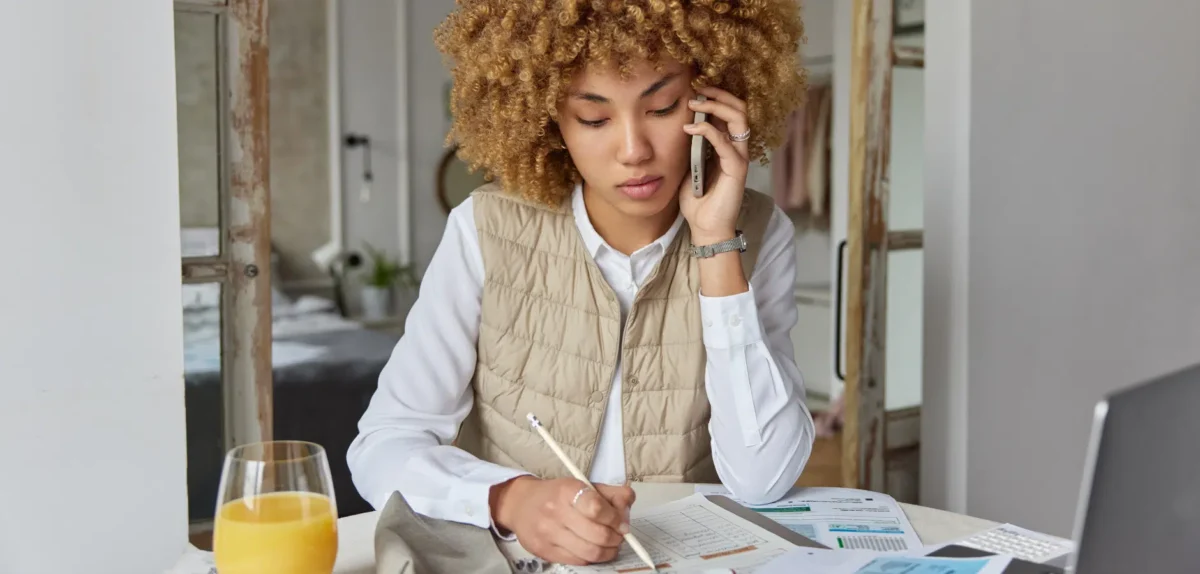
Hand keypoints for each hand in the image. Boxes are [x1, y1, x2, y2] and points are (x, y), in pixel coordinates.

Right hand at [490, 477, 635, 565]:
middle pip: (598, 535)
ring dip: (607, 551)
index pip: (597, 508)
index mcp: (568, 490)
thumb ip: (612, 494)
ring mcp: (548, 533)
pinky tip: (593, 548)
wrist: (521, 504)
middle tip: (619, 536)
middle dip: (616, 538)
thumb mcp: (585, 485)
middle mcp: (555, 512)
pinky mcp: (544, 551)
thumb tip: (627, 511)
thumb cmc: (557, 494)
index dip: (616, 519)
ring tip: (609, 544)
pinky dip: (592, 557)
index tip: (622, 523)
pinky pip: (578, 561)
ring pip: (590, 552)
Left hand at [679, 86, 749, 245]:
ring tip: (696, 102)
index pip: (730, 112)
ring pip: (739, 120)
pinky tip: (690, 127)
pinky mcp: (737, 170)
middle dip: (720, 95)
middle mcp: (737, 149)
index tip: (696, 88)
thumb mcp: (688, 166)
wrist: (706, 228)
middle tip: (699, 88)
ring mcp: (739, 158)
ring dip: (717, 107)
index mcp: (727, 146)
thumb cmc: (698, 201)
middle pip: (740, 109)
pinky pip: (727, 143)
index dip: (717, 97)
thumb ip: (690, 147)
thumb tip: (680, 124)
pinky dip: (708, 131)